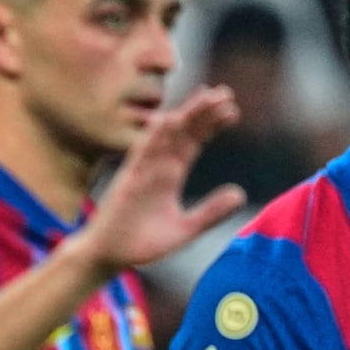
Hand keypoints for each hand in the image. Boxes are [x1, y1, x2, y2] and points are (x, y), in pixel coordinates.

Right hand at [73, 86, 246, 275]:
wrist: (109, 256)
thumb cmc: (142, 243)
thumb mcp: (185, 228)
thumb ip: (211, 212)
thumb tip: (240, 194)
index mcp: (170, 174)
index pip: (193, 142)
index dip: (211, 125)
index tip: (232, 110)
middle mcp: (157, 167)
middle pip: (183, 132)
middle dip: (203, 112)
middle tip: (226, 93)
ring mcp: (141, 171)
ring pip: (165, 136)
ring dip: (184, 115)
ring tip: (205, 96)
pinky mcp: (128, 181)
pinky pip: (141, 153)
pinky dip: (154, 136)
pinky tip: (170, 120)